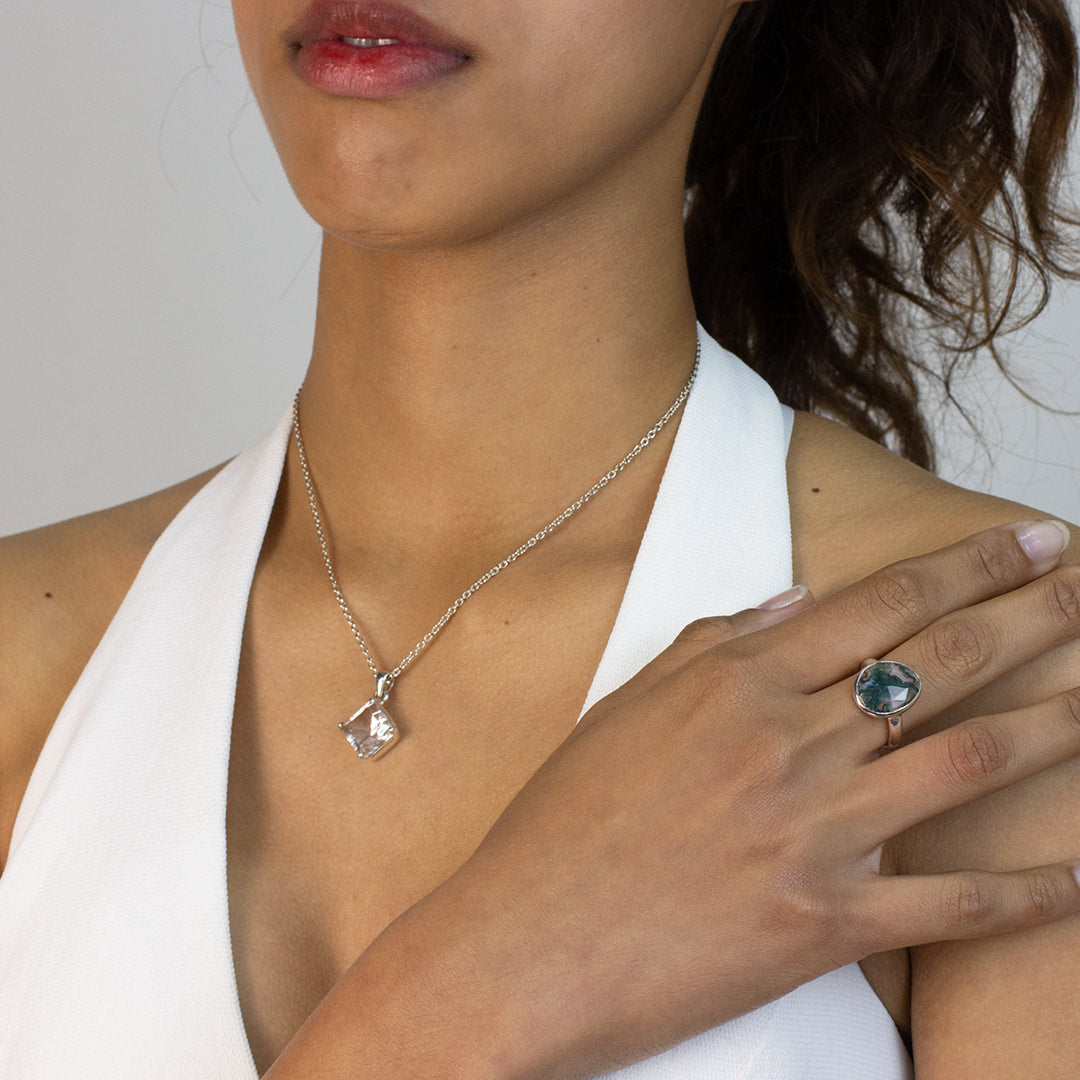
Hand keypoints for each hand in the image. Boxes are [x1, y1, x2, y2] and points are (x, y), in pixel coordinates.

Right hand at [393, 518, 1079, 1079]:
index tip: (1028, 543)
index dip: (967, 565)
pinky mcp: (822, 923)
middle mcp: (786, 744)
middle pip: (938, 664)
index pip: (879, 605)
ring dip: (1053, 724)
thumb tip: (794, 605)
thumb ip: (713, 646)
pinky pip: (949, 905)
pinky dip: (1027, 891)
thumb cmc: (561, 824)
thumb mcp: (624, 707)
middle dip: (1030, 616)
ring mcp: (812, 833)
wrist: (523, 945)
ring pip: (964, 764)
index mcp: (735, 683)